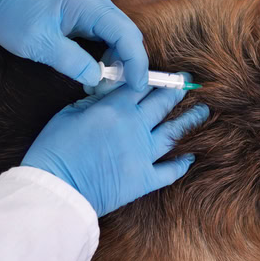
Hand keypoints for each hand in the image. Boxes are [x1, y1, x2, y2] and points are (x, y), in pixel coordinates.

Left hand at [0, 0, 148, 89]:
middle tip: (120, 89)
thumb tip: (98, 79)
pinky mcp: (86, 12)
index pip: (126, 34)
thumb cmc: (14, 18)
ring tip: (105, 83)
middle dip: (130, 62)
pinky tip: (98, 70)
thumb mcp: (40, 45)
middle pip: (128, 33)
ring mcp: (92, 4)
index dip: (136, 62)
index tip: (138, 86)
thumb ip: (73, 62)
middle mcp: (96, 0)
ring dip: (118, 59)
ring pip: (119, 35)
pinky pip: (107, 33)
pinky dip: (108, 53)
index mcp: (87, 3)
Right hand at [23, 83, 209, 215]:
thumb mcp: (69, 113)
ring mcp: (143, 154)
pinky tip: (190, 157)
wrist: (58, 188)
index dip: (155, 76)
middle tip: (188, 82)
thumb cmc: (55, 150)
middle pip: (163, 103)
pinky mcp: (144, 179)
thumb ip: (94, 100)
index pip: (142, 85)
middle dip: (177, 90)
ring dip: (191, 120)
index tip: (165, 71)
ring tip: (204, 111)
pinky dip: (181, 164)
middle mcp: (135, 127)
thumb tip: (111, 92)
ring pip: (173, 132)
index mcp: (116, 108)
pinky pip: (169, 170)